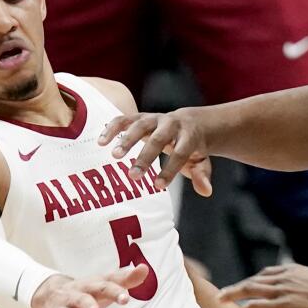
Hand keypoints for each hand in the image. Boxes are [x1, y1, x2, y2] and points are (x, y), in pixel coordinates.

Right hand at [31, 265, 148, 307]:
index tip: (126, 299)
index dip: (115, 292)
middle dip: (88, 306)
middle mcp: (75, 295)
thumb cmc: (87, 290)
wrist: (50, 291)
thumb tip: (145, 269)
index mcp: (90, 286)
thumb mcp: (104, 283)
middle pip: (82, 299)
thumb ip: (125, 279)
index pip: (104, 287)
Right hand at [97, 109, 213, 195]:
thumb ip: (202, 175)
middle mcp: (171, 124)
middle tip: (133, 176)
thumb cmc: (193, 148)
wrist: (190, 122)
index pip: (180, 153)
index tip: (158, 186)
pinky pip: (125, 119)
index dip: (170, 169)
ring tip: (114, 156)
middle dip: (146, 157)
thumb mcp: (201, 161)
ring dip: (127, 140)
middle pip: (159, 139)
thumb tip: (206, 191)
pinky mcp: (140, 116)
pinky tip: (101, 142)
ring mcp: (155, 118)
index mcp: (189, 136)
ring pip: (140, 125)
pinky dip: (113, 128)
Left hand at [216, 264, 307, 307]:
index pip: (266, 274)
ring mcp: (282, 290)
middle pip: (254, 280)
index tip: (244, 287)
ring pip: (250, 289)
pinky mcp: (282, 305)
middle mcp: (284, 277)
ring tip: (221, 301)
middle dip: (237, 287)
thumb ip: (306, 283)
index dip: (252, 281)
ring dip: (233, 294)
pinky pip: (256, 305)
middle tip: (223, 293)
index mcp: (292, 270)